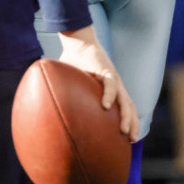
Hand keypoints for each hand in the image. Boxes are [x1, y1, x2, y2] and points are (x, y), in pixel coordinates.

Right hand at [57, 26, 139, 140]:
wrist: (80, 43)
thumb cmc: (76, 65)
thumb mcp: (75, 86)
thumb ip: (69, 99)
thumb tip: (51, 117)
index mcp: (111, 90)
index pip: (124, 109)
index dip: (129, 122)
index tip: (129, 139)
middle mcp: (116, 86)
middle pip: (128, 107)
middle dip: (132, 123)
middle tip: (131, 140)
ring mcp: (113, 79)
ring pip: (123, 99)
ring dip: (125, 115)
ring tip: (123, 131)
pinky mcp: (106, 70)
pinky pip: (109, 85)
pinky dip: (108, 95)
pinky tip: (105, 107)